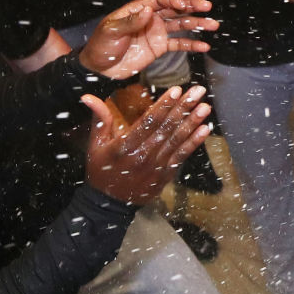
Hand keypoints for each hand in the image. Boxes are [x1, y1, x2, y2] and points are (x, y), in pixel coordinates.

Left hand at [78, 0, 217, 79]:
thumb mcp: (112, 31)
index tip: (183, 6)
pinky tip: (204, 46)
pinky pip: (178, 44)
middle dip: (192, 7)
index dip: (173, 0)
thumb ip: (131, 22)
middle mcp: (150, 19)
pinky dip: (191, 45)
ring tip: (213, 25)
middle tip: (207, 7)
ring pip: (180, 25)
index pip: (160, 0)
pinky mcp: (159, 48)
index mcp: (138, 10)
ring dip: (196, 25)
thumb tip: (149, 11)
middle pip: (175, 9)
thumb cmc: (101, 46)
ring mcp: (156, 33)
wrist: (100, 68)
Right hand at [81, 87, 210, 204]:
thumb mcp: (95, 145)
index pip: (148, 122)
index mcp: (125, 146)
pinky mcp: (165, 174)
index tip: (176, 90)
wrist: (109, 203)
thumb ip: (99, 119)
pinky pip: (181, 156)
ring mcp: (156, 166)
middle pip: (166, 128)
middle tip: (198, 91)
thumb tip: (88, 97)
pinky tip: (205, 129)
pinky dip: (194, 142)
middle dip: (183, 108)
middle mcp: (143, 155)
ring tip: (205, 107)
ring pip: (177, 141)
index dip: (163, 106)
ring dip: (192, 123)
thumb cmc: (101, 169)